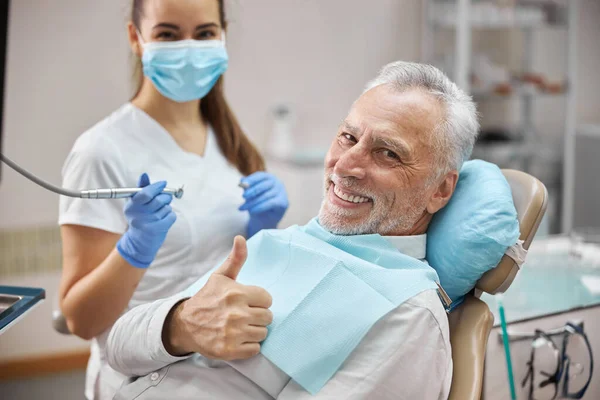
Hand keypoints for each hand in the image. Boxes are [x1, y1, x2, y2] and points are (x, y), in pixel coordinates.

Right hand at [117, 173, 176, 268]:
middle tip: (166, 198)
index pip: (145, 193)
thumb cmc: (140, 217)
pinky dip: (171, 216)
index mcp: (131, 206)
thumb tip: (144, 174)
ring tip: (161, 212)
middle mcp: (137, 215)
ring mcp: (147, 223)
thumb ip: (142, 189)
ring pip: (166, 208)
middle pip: (158, 200)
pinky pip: (171, 216)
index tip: (163, 183)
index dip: (156, 187)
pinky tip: (164, 219)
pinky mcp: (156, 230)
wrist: (140, 242)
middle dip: (165, 197)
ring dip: (167, 208)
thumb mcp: (137, 203)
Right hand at [164, 236, 272, 359]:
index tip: (248, 303)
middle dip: (258, 316)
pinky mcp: (230, 351)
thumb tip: (241, 238)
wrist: (185, 324)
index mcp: (237, 293)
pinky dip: (249, 346)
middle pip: (268, 317)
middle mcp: (237, 313)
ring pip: (263, 333)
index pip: (267, 299)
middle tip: (244, 316)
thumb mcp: (220, 277)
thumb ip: (235, 259)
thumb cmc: (207, 299)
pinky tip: (238, 339)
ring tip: (241, 327)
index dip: (259, 301)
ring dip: (254, 331)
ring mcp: (233, 333)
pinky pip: (255, 349)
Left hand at [239, 172, 288, 237]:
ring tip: (243, 207)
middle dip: (252, 191)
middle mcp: (278, 183)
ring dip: (253, 202)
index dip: (251, 179)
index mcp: (269, 178)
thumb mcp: (250, 194)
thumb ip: (247, 187)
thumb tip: (242, 181)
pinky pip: (270, 203)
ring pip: (265, 196)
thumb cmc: (256, 203)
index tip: (242, 184)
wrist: (264, 219)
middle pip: (263, 185)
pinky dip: (260, 207)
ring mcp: (282, 192)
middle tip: (243, 196)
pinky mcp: (284, 202)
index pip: (260, 176)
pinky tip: (252, 211)